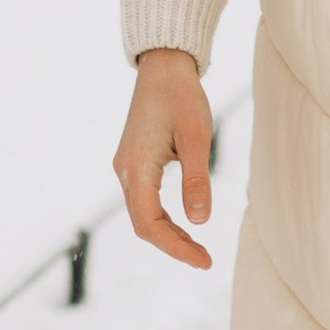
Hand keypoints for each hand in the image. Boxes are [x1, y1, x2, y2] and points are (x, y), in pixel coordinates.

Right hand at [114, 47, 214, 271]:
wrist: (163, 67)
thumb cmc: (182, 97)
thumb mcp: (197, 137)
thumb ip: (197, 179)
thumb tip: (200, 221)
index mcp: (136, 167)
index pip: (148, 223)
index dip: (174, 247)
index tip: (203, 261)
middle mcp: (124, 171)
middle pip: (143, 224)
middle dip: (173, 245)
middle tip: (206, 261)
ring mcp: (126, 167)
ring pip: (143, 214)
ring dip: (169, 234)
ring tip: (199, 249)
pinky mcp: (133, 163)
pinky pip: (144, 201)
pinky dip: (164, 218)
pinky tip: (186, 226)